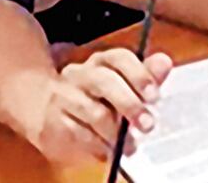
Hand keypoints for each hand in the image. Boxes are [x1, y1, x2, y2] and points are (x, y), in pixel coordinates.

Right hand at [23, 49, 173, 164]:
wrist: (43, 110)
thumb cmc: (91, 98)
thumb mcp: (122, 86)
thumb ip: (145, 76)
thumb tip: (164, 62)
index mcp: (100, 62)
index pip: (119, 58)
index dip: (139, 75)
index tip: (154, 95)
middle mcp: (79, 74)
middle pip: (104, 81)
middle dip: (129, 104)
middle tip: (147, 124)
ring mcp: (62, 96)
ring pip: (93, 112)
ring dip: (116, 132)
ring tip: (129, 145)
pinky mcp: (51, 121)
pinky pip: (79, 134)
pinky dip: (98, 146)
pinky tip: (106, 150)